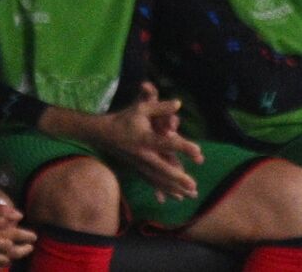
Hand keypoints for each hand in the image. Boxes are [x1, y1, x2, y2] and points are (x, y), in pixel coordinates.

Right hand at [0, 191, 35, 270]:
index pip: (11, 232)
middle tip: (30, 246)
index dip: (25, 236)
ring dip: (12, 258)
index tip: (33, 236)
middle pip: (7, 248)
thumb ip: (2, 209)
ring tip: (20, 254)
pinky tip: (3, 265)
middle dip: (22, 249)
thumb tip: (20, 215)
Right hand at [98, 82, 204, 201]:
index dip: (183, 147)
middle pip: (163, 169)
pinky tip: (175, 197)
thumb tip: (178, 103)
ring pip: (159, 180)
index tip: (198, 152)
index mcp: (145, 140)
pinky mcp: (138, 169)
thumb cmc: (125, 118)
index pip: (168, 144)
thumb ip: (160, 107)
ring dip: (174, 188)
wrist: (103, 133)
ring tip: (191, 195)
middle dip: (178, 179)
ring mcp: (139, 165)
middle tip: (193, 186)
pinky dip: (164, 190)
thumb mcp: (141, 108)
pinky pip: (152, 182)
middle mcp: (143, 155)